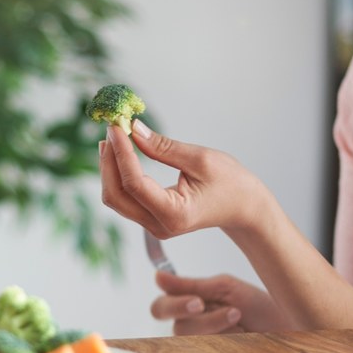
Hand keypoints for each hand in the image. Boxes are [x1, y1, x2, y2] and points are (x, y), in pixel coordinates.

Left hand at [99, 121, 263, 237]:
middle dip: (108, 161)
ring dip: (110, 167)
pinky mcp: (151, 218)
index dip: (120, 153)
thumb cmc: (231, 183)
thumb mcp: (200, 159)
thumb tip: (134, 129)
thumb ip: (163, 147)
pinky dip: (118, 174)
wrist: (244, 208)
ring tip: (113, 137)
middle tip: (111, 129)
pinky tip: (119, 153)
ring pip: (116, 198)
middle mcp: (159, 225)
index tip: (116, 126)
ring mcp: (153, 225)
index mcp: (174, 214)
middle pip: (116, 195)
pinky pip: (125, 198)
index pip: (134, 183)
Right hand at [151, 270, 293, 334]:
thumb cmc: (258, 306)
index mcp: (190, 303)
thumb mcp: (224, 287)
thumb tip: (158, 277)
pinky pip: (206, 350)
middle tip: (215, 308)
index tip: (196, 300)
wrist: (285, 326)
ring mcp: (202, 342)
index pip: (161, 306)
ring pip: (189, 336)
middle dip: (194, 314)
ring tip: (237, 316)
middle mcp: (191, 324)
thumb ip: (191, 284)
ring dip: (215, 323)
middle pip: (174, 324)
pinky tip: (239, 331)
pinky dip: (224, 337)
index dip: (172, 304)